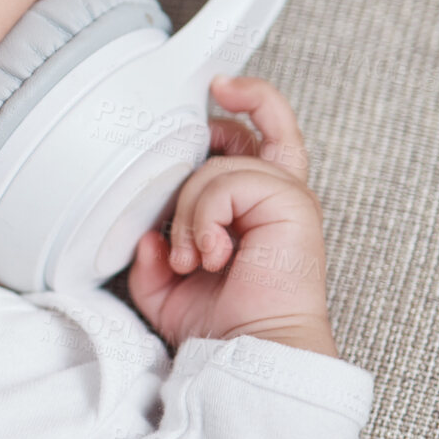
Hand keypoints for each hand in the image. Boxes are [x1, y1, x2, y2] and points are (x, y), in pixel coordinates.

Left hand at [127, 75, 337, 357]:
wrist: (250, 351)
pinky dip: (205, 218)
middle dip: (213, 133)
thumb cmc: (219, 322)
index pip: (260, 133)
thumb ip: (148, 251)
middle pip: (256, 125)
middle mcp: (277, 193)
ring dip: (190, 212)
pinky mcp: (293, 204)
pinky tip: (210, 254)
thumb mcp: (162, 283)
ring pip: (218, 166)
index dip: (246, 100)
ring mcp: (287, 196)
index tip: (217, 87)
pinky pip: (228, 182)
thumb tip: (146, 232)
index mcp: (254, 204)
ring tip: (191, 258)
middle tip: (189, 170)